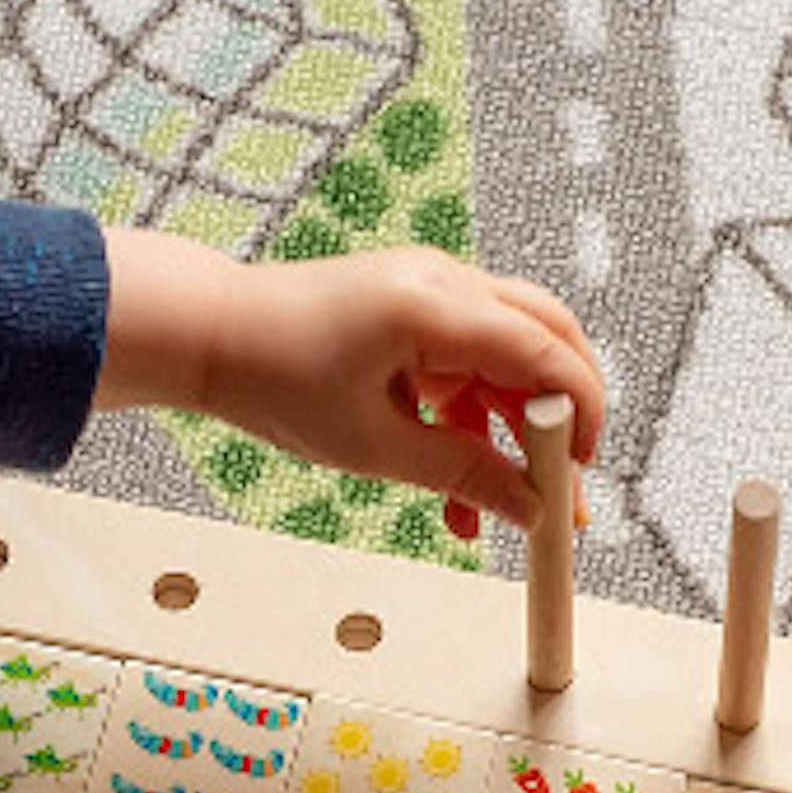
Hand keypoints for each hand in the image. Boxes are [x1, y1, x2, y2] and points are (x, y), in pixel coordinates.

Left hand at [97, 231, 605, 537]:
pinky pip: (468, 363)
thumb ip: (462, 476)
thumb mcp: (372, 447)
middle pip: (545, 337)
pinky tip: (459, 488)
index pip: (543, 349)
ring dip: (510, 429)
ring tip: (496, 510)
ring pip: (508, 357)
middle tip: (564, 483)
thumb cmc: (273, 378)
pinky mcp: (414, 310)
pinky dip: (472, 419)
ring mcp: (430, 290)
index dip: (579, 411)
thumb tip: (528, 508)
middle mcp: (443, 282)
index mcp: (433, 305)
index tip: (582, 471)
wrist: (210, 337)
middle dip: (563, 414)